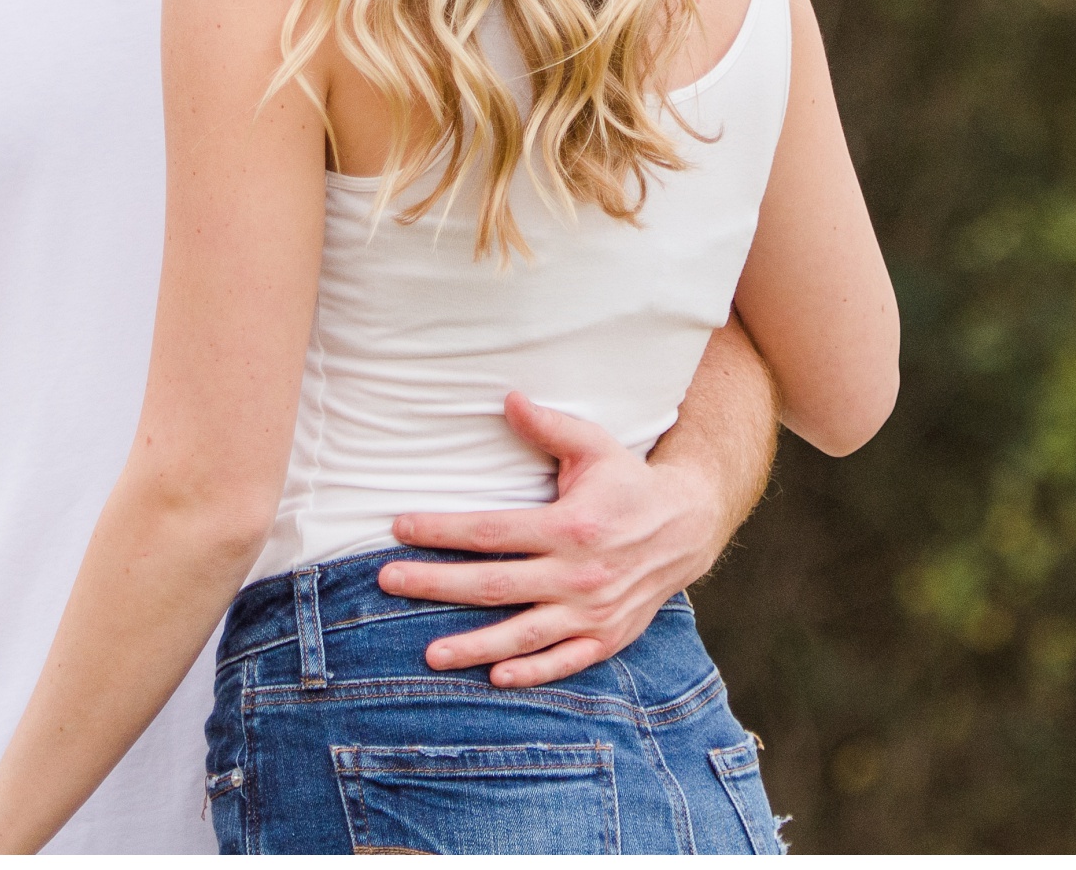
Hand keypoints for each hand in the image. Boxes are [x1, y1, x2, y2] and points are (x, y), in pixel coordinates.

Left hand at [377, 392, 725, 688]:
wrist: (687, 528)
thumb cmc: (629, 483)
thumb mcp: (594, 446)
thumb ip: (549, 426)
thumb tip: (507, 399)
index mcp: (570, 525)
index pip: (492, 530)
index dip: (442, 530)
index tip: (399, 527)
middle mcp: (578, 573)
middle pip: (494, 584)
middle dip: (437, 584)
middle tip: (388, 582)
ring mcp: (592, 611)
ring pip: (523, 633)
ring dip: (474, 646)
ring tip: (429, 654)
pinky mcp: (606, 637)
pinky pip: (564, 661)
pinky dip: (533, 672)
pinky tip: (497, 677)